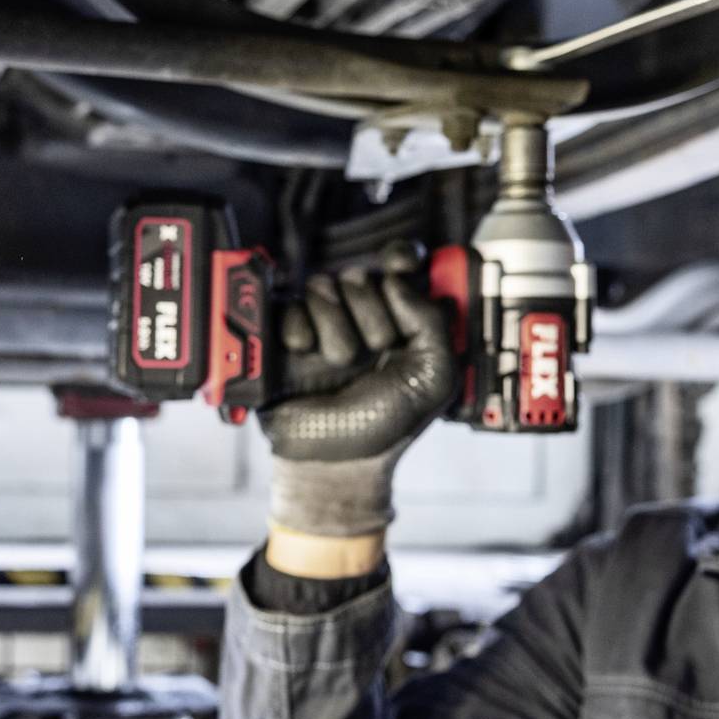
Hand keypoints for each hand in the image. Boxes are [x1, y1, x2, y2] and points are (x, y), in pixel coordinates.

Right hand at [259, 241, 457, 538]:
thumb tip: (397, 278)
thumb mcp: (433, 377)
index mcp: (401, 317)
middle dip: (370, 315)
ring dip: (335, 329)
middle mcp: (361, 312)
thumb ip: (431, 322)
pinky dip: (300, 330)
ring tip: (338, 364)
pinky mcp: (285, 332)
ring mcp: (322, 321)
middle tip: (372, 353)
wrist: (334, 460)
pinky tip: (305, 354)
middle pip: (361, 274)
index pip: (399, 261)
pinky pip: (289, 304)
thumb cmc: (386, 423)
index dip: (399, 257)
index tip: (400, 268)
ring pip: (323, 286)